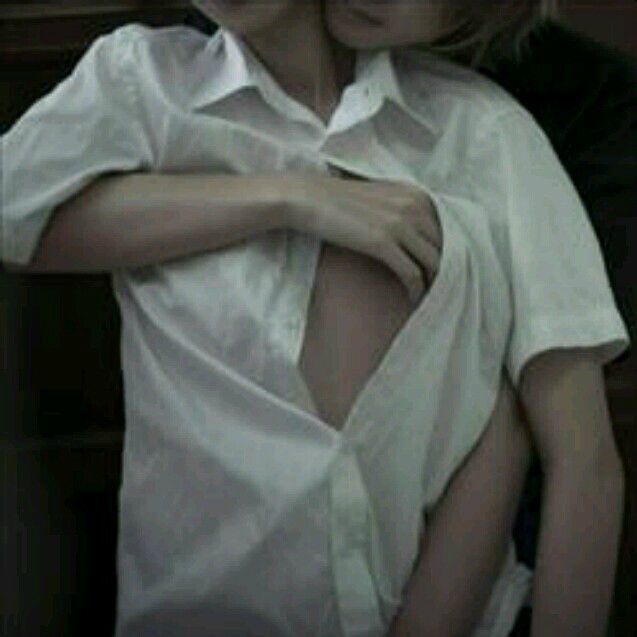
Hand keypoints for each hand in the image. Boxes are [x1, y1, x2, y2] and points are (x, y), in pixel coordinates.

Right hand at [284, 172, 442, 303]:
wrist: (309, 198)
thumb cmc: (340, 201)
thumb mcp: (381, 198)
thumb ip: (405, 210)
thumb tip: (419, 237)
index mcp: (416, 194)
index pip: (448, 229)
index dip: (448, 252)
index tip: (443, 269)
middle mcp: (414, 206)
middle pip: (444, 247)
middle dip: (445, 269)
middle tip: (440, 288)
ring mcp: (400, 224)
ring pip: (433, 262)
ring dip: (434, 283)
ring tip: (429, 297)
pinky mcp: (383, 243)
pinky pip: (412, 274)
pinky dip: (416, 290)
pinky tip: (412, 300)